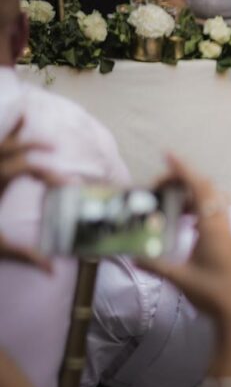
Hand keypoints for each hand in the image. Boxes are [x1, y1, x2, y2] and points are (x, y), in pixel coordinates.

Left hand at [0, 116, 60, 270]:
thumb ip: (26, 255)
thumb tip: (53, 271)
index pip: (30, 166)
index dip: (51, 172)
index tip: (68, 184)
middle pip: (15, 146)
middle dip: (36, 143)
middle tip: (54, 145)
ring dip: (12, 131)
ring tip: (23, 115)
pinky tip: (3, 133)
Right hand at [136, 154, 230, 330]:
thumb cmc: (214, 294)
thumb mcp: (180, 278)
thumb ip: (155, 265)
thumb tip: (131, 255)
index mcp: (213, 228)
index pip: (199, 189)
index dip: (184, 170)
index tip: (168, 155)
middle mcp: (224, 225)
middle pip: (207, 190)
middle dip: (183, 181)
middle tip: (159, 187)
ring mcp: (229, 233)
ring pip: (214, 201)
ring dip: (192, 195)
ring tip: (169, 203)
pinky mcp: (230, 242)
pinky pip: (216, 214)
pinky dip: (199, 209)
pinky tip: (185, 220)